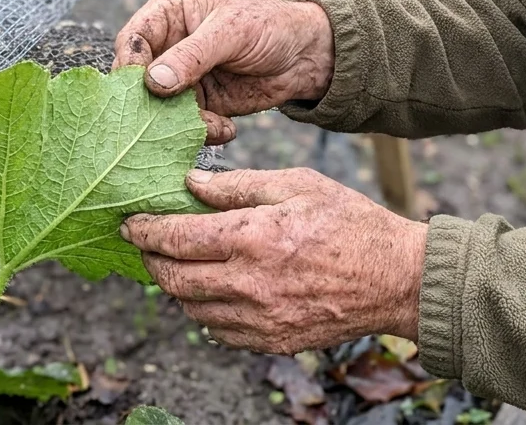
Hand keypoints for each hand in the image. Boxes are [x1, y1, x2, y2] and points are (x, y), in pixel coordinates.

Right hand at [114, 0, 334, 144]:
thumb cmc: (269, 25)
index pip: (132, 38)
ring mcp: (180, 78)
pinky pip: (185, 125)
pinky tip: (227, 129)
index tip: (140, 87)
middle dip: (149, 103)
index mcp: (168, 13)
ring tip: (211, 125)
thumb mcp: (231, 32)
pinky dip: (202, 133)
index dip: (129, 64)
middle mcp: (167, 45)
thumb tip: (152, 81)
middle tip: (161, 122)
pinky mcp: (197, 104)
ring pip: (158, 109)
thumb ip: (192, 55)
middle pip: (137, 80)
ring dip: (178, 124)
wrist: (304, 55)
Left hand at [121, 167, 427, 354]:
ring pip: (191, 308)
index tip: (130, 223)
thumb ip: (237, 185)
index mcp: (251, 237)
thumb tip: (190, 184)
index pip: (175, 239)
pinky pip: (218, 332)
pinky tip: (214, 292)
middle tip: (147, 244)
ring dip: (177, 286)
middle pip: (173, 279)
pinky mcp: (271, 341)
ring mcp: (258, 319)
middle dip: (151, 260)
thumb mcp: (296, 185)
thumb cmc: (350, 223)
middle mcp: (247, 284)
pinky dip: (206, 313)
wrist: (396, 279)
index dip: (144, 231)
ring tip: (179, 265)